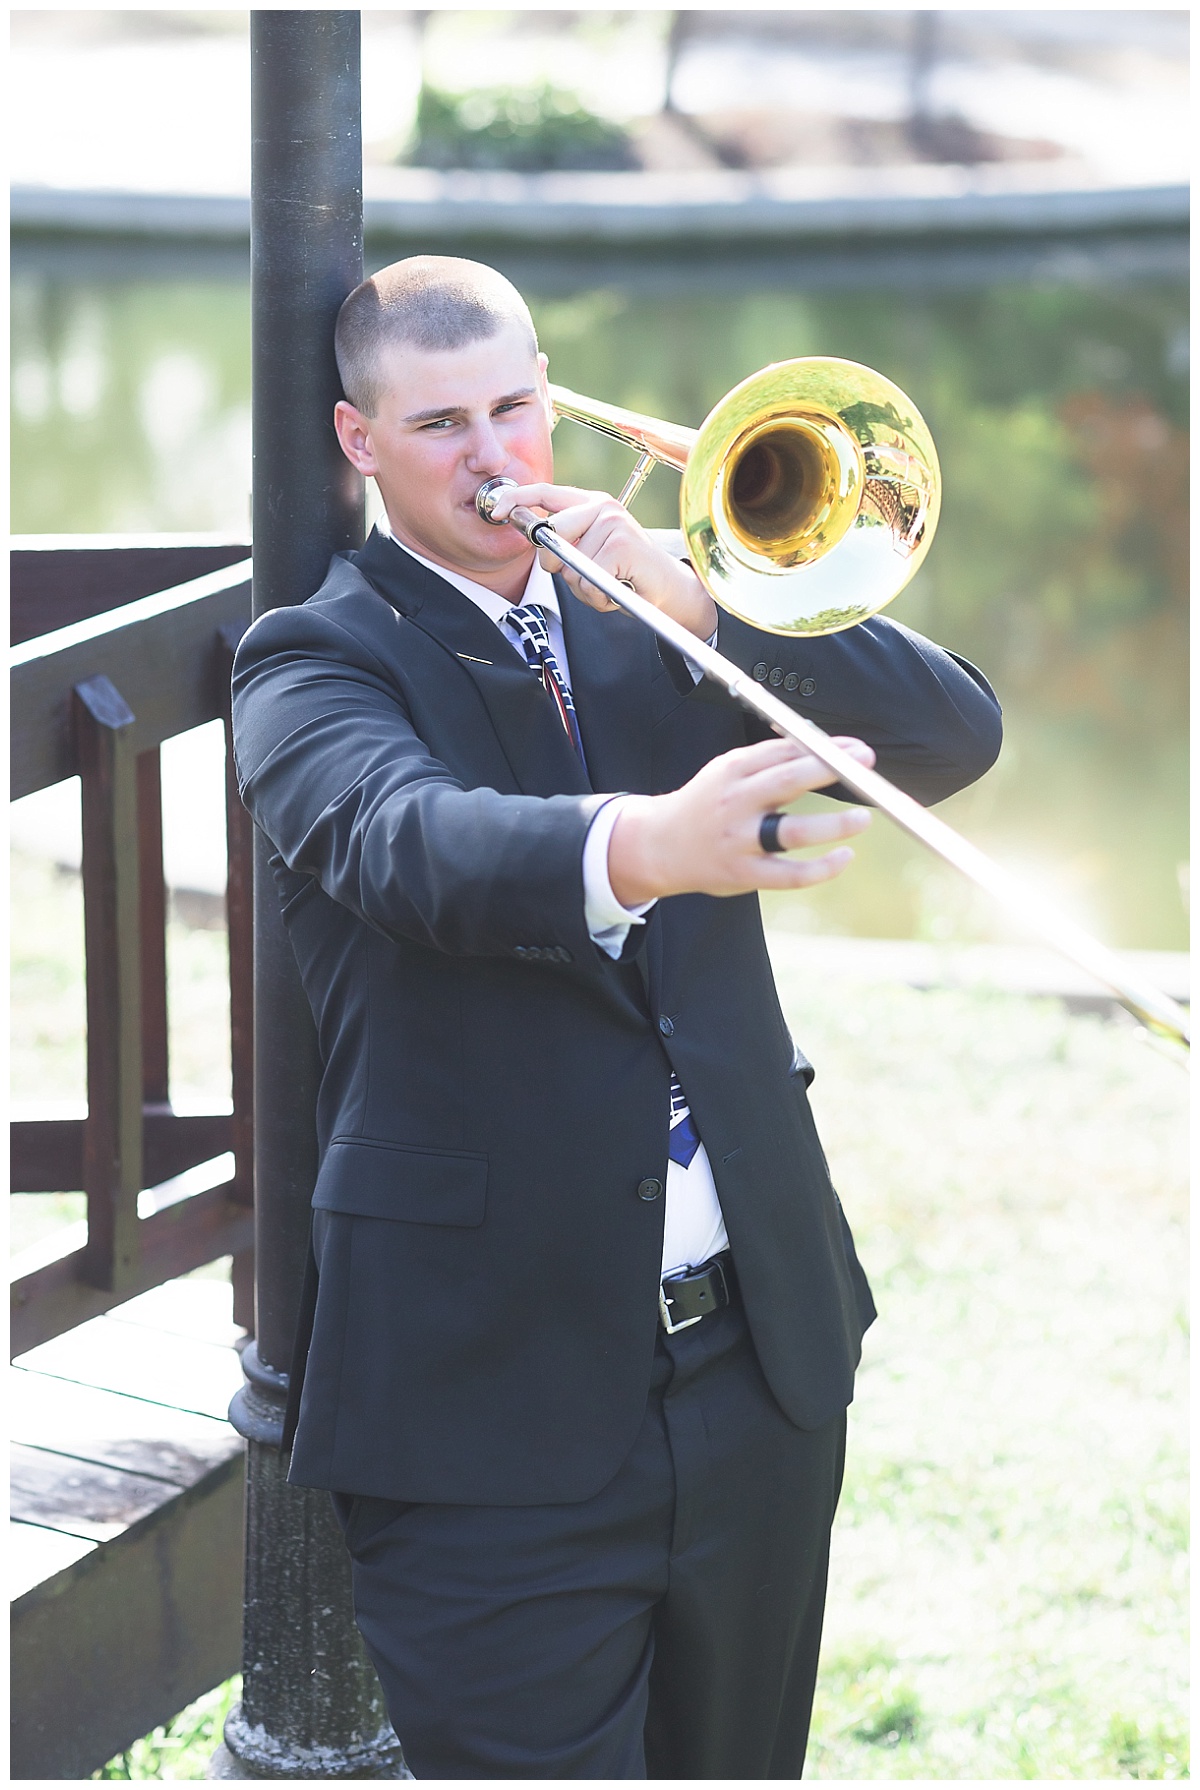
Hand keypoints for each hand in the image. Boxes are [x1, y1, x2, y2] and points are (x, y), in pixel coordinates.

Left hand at [486, 481, 717, 643]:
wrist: (668, 592)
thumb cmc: (624, 577)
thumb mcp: (588, 557)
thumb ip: (564, 547)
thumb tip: (540, 548)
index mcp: (589, 504)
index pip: (546, 493)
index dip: (517, 499)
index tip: (496, 511)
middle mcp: (601, 506)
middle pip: (551, 533)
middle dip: (554, 562)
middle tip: (583, 576)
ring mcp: (612, 522)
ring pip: (570, 566)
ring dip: (585, 588)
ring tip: (609, 583)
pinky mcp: (621, 543)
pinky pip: (587, 580)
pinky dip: (598, 597)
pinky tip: (618, 590)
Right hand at [607, 736, 874, 905]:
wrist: (660, 845)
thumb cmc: (708, 805)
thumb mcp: (728, 772)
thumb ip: (769, 761)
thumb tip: (825, 749)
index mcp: (733, 770)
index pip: (784, 751)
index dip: (825, 748)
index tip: (856, 748)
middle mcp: (736, 803)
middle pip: (789, 782)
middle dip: (831, 770)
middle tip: (866, 766)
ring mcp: (739, 841)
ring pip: (792, 832)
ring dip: (833, 825)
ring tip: (863, 819)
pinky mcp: (744, 873)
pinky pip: (790, 875)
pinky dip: (822, 868)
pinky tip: (844, 856)